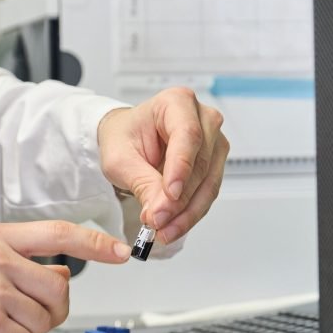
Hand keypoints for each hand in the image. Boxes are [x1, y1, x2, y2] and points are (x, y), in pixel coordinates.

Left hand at [97, 87, 228, 243]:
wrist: (126, 141)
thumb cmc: (122, 138)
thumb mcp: (120, 160)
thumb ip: (141, 183)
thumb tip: (159, 211)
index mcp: (176, 103)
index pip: (187, 135)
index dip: (181, 168)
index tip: (170, 194)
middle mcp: (201, 118)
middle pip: (201, 163)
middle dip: (179, 199)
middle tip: (158, 220)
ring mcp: (212, 142)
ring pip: (208, 183)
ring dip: (187, 212)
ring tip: (164, 230)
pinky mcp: (213, 165)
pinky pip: (206, 194)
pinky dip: (190, 214)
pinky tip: (173, 227)